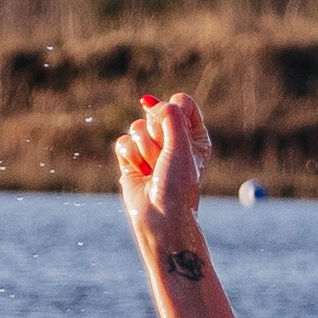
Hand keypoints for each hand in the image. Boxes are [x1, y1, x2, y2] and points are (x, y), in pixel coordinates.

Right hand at [119, 92, 212, 254]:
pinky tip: (140, 172)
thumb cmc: (177, 183)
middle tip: (165, 159)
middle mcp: (173, 139)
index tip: (176, 133)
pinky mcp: (131, 159)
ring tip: (153, 168)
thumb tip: (148, 102)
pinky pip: (122, 141)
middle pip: (156, 113)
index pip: (182, 102)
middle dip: (157, 135)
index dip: (174, 111)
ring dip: (144, 148)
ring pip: (137, 126)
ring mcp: (151, 148)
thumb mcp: (182, 144)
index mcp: (194, 134)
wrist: (160, 215)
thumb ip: (169, 115)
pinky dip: (130, 156)